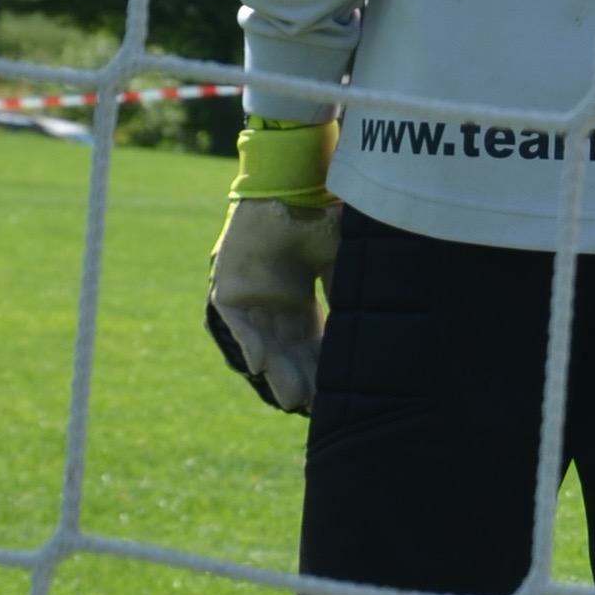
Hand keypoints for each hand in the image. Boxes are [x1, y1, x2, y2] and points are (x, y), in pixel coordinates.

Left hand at [207, 196, 340, 411]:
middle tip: (312, 408)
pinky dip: (247, 342)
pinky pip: (234, 322)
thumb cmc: (319, 218)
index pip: (310, 342)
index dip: (321, 368)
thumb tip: (367, 328)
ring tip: (289, 400)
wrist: (291, 185)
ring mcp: (248, 297)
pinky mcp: (226, 286)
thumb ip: (345, 294)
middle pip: (287, 351)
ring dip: (275, 371)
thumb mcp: (342, 263)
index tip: (334, 394)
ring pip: (261, 344)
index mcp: (297, 298)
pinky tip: (259, 366)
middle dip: (300, 379)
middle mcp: (271, 303)